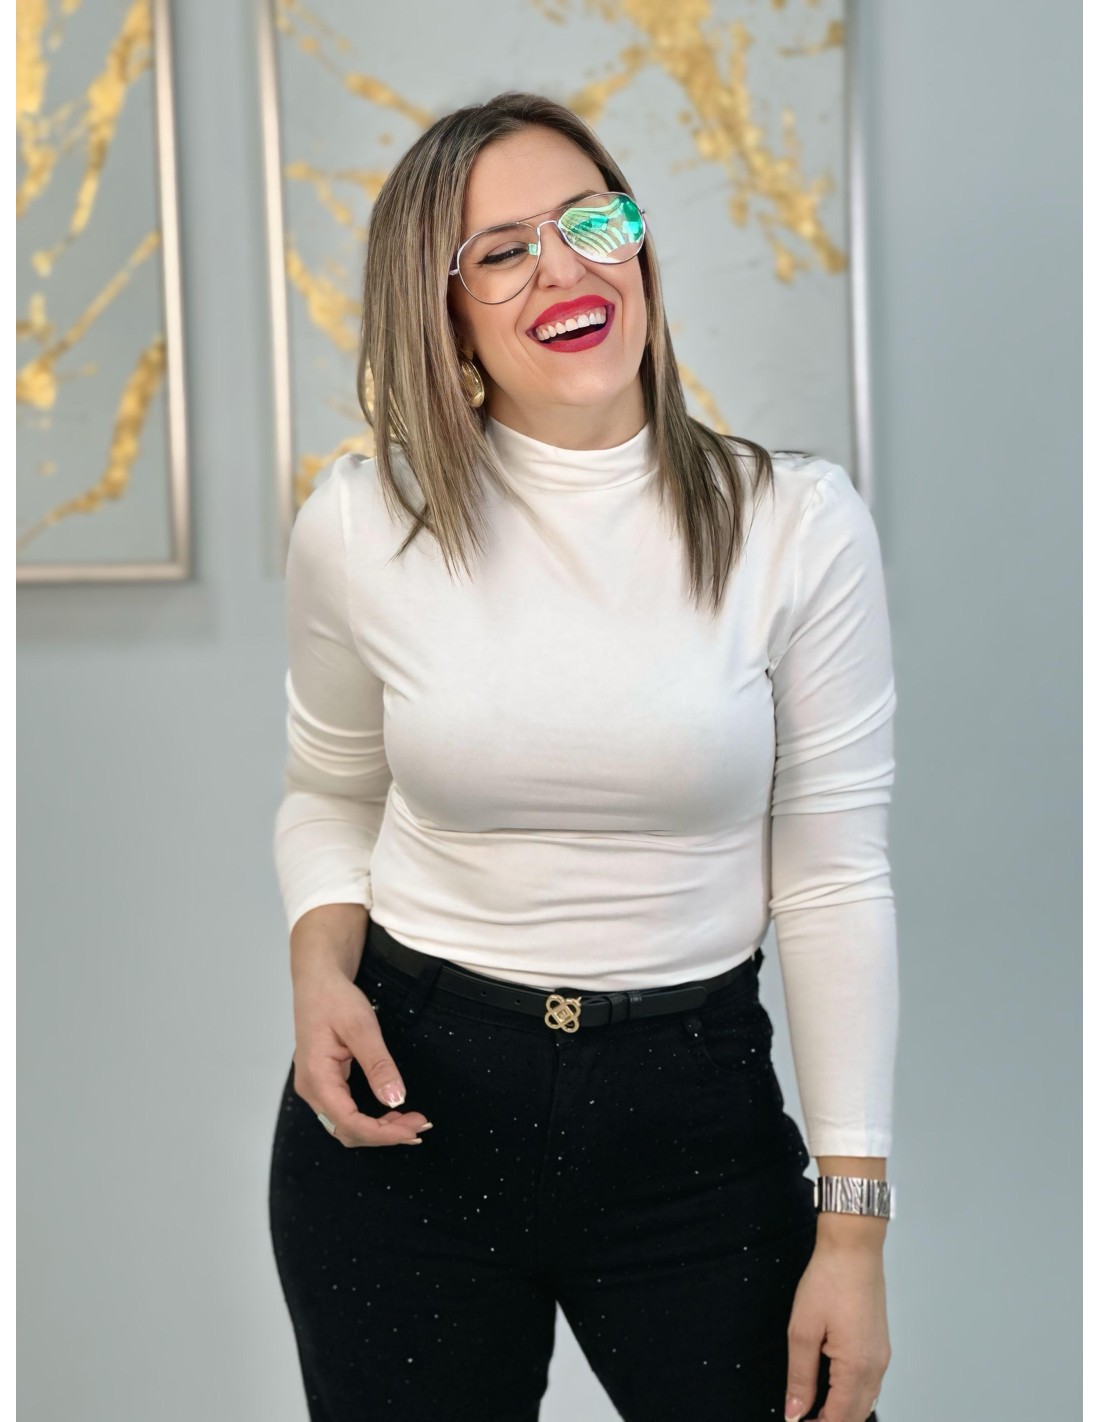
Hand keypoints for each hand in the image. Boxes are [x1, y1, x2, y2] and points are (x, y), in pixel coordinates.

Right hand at [291, 961, 431, 1146]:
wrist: (317, 980)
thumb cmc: (334, 998)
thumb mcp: (361, 1026)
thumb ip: (378, 1065)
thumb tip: (395, 1100)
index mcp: (316, 1077)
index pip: (349, 1122)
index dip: (383, 1133)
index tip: (413, 1129)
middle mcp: (312, 1088)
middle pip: (347, 1130)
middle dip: (384, 1134)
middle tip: (420, 1125)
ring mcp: (316, 1087)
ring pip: (346, 1125)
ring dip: (378, 1129)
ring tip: (411, 1122)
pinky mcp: (325, 1082)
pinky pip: (345, 1112)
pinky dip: (370, 1119)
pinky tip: (392, 1115)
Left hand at [783, 1235, 889, 1420]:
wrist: (853, 1248)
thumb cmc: (829, 1281)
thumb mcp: (803, 1330)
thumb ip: (800, 1377)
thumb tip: (794, 1412)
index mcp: (857, 1367)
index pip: (840, 1419)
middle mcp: (876, 1367)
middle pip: (857, 1415)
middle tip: (803, 1417)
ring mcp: (882, 1356)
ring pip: (866, 1401)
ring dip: (843, 1412)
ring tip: (814, 1408)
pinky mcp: (880, 1345)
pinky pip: (870, 1384)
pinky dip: (853, 1395)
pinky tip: (833, 1388)